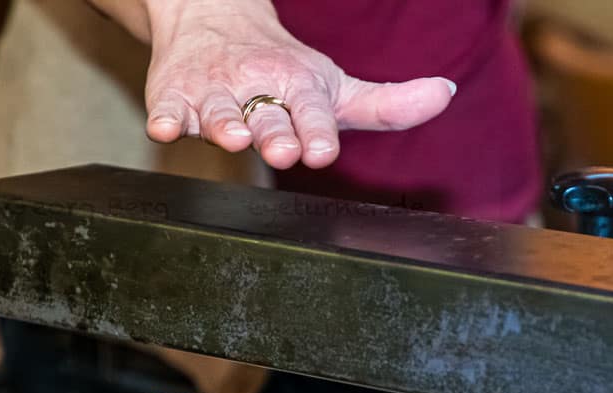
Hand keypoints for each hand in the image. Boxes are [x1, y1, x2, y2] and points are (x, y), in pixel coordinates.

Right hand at [141, 0, 456, 168]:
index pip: (312, 112)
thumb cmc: (285, 72)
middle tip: (281, 149)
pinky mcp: (176, 98)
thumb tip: (446, 92)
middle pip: (267, 117)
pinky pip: (168, 108)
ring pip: (219, 113)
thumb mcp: (336, 88)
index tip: (322, 150)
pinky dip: (166, 117)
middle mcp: (258, 90)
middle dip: (274, 133)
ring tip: (234, 136)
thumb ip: (388, 105)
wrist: (212, 21)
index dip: (317, 131)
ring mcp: (215, 94)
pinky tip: (166, 127)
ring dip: (225, 125)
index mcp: (300, 89)